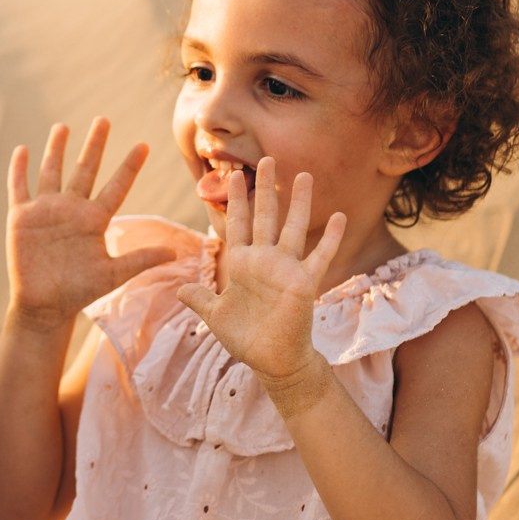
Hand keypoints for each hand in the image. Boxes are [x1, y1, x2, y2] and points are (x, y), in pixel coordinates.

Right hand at [6, 119, 169, 329]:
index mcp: (95, 219)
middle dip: (94, 145)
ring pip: (52, 171)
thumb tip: (175, 252)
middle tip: (104, 121)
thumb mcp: (113, 274)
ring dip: (56, 149)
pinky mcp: (22, 218)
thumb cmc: (79, 291)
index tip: (144, 145)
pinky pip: (19, 187)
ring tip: (63, 127)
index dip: (130, 166)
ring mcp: (46, 211)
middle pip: (85, 169)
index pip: (116, 186)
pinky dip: (19, 170)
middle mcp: (72, 209)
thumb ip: (140, 259)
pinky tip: (22, 150)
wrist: (44, 306)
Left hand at [176, 157, 346, 382]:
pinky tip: (338, 216)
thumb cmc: (245, 338)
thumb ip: (199, 299)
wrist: (272, 361)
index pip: (236, 224)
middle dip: (264, 188)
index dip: (234, 200)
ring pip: (292, 227)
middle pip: (264, 216)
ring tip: (303, 174)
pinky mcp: (304, 283)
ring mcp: (285, 269)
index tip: (232, 174)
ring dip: (298, 202)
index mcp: (241, 264)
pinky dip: (329, 237)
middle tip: (266, 159)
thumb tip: (180, 290)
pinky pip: (319, 256)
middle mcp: (264, 260)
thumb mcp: (214, 316)